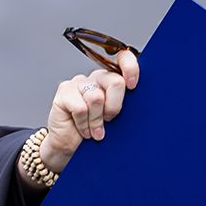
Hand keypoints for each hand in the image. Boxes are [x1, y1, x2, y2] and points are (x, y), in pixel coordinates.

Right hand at [36, 50, 139, 178]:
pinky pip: (80, 108)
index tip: (133, 86)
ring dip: (96, 121)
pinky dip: (84, 124)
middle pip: (115, 82)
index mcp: (112, 81)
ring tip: (94, 130)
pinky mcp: (65, 91)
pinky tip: (83, 130)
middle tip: (108, 121)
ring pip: (96, 98)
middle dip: (114, 107)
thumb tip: (140, 104)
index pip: (124, 59)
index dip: (131, 69)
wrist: (70, 147)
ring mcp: (79, 82)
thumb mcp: (116, 121)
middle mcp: (96, 78)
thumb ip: (124, 107)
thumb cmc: (96, 133)